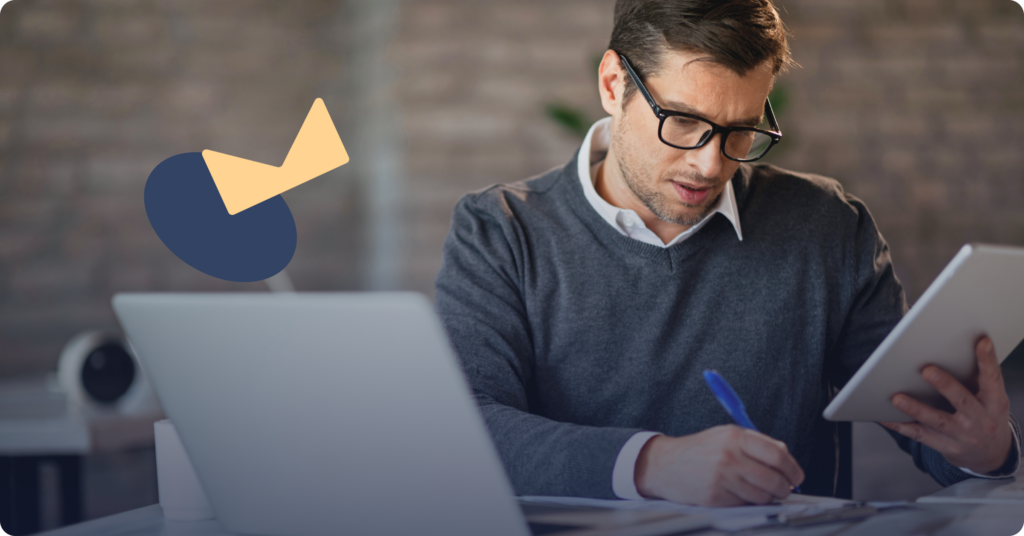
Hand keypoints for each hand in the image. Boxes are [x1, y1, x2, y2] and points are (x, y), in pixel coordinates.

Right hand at [634, 425, 804, 505]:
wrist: (665, 464)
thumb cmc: (699, 450)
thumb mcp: (725, 435)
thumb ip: (756, 442)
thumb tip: (785, 455)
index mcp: (735, 437)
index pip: (777, 454)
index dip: (792, 468)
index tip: (797, 476)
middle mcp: (729, 457)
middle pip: (774, 479)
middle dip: (784, 487)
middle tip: (784, 488)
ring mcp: (722, 479)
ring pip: (762, 496)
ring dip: (768, 497)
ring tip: (761, 491)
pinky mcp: (716, 497)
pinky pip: (745, 504)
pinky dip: (748, 502)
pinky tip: (740, 493)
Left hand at [881, 336, 1012, 473]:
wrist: (991, 456)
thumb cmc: (986, 417)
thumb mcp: (992, 400)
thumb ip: (977, 380)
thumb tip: (953, 350)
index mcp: (994, 402)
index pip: (993, 379)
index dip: (988, 361)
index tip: (981, 342)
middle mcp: (981, 420)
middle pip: (962, 400)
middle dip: (945, 385)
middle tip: (927, 370)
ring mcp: (962, 435)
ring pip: (937, 421)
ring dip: (916, 409)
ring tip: (897, 398)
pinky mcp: (945, 446)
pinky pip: (919, 435)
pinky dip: (900, 425)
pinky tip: (884, 417)